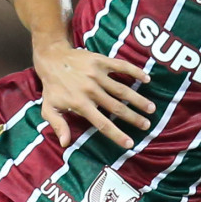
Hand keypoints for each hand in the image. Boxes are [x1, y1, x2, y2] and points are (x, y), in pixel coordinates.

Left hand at [34, 42, 153, 147]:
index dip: (116, 134)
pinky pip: (121, 66)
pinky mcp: (101, 61)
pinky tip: (147, 79)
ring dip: (138, 99)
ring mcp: (97, 75)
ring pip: (122, 89)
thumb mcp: (49, 108)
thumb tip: (64, 143)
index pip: (102, 123)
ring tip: (151, 108)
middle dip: (133, 118)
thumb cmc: (52, 87)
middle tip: (147, 125)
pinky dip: (135, 71)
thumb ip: (58, 125)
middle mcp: (91, 90)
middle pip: (117, 107)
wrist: (52, 58)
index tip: (130, 143)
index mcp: (80, 104)